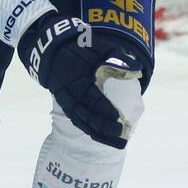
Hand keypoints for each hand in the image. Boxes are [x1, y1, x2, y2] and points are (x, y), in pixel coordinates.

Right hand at [17, 11, 143, 147]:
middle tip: (122, 136)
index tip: (119, 120)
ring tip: (115, 142)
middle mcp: (69, 91)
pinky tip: (99, 135)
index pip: (93, 99)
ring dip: (97, 132)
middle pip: (87, 115)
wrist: (50, 45)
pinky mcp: (63, 100)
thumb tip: (137, 70)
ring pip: (80, 120)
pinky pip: (75, 117)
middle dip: (104, 127)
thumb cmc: (80, 45)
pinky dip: (87, 127)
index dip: (105, 112)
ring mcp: (64, 97)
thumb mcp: (100, 46)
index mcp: (78, 77)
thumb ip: (118, 58)